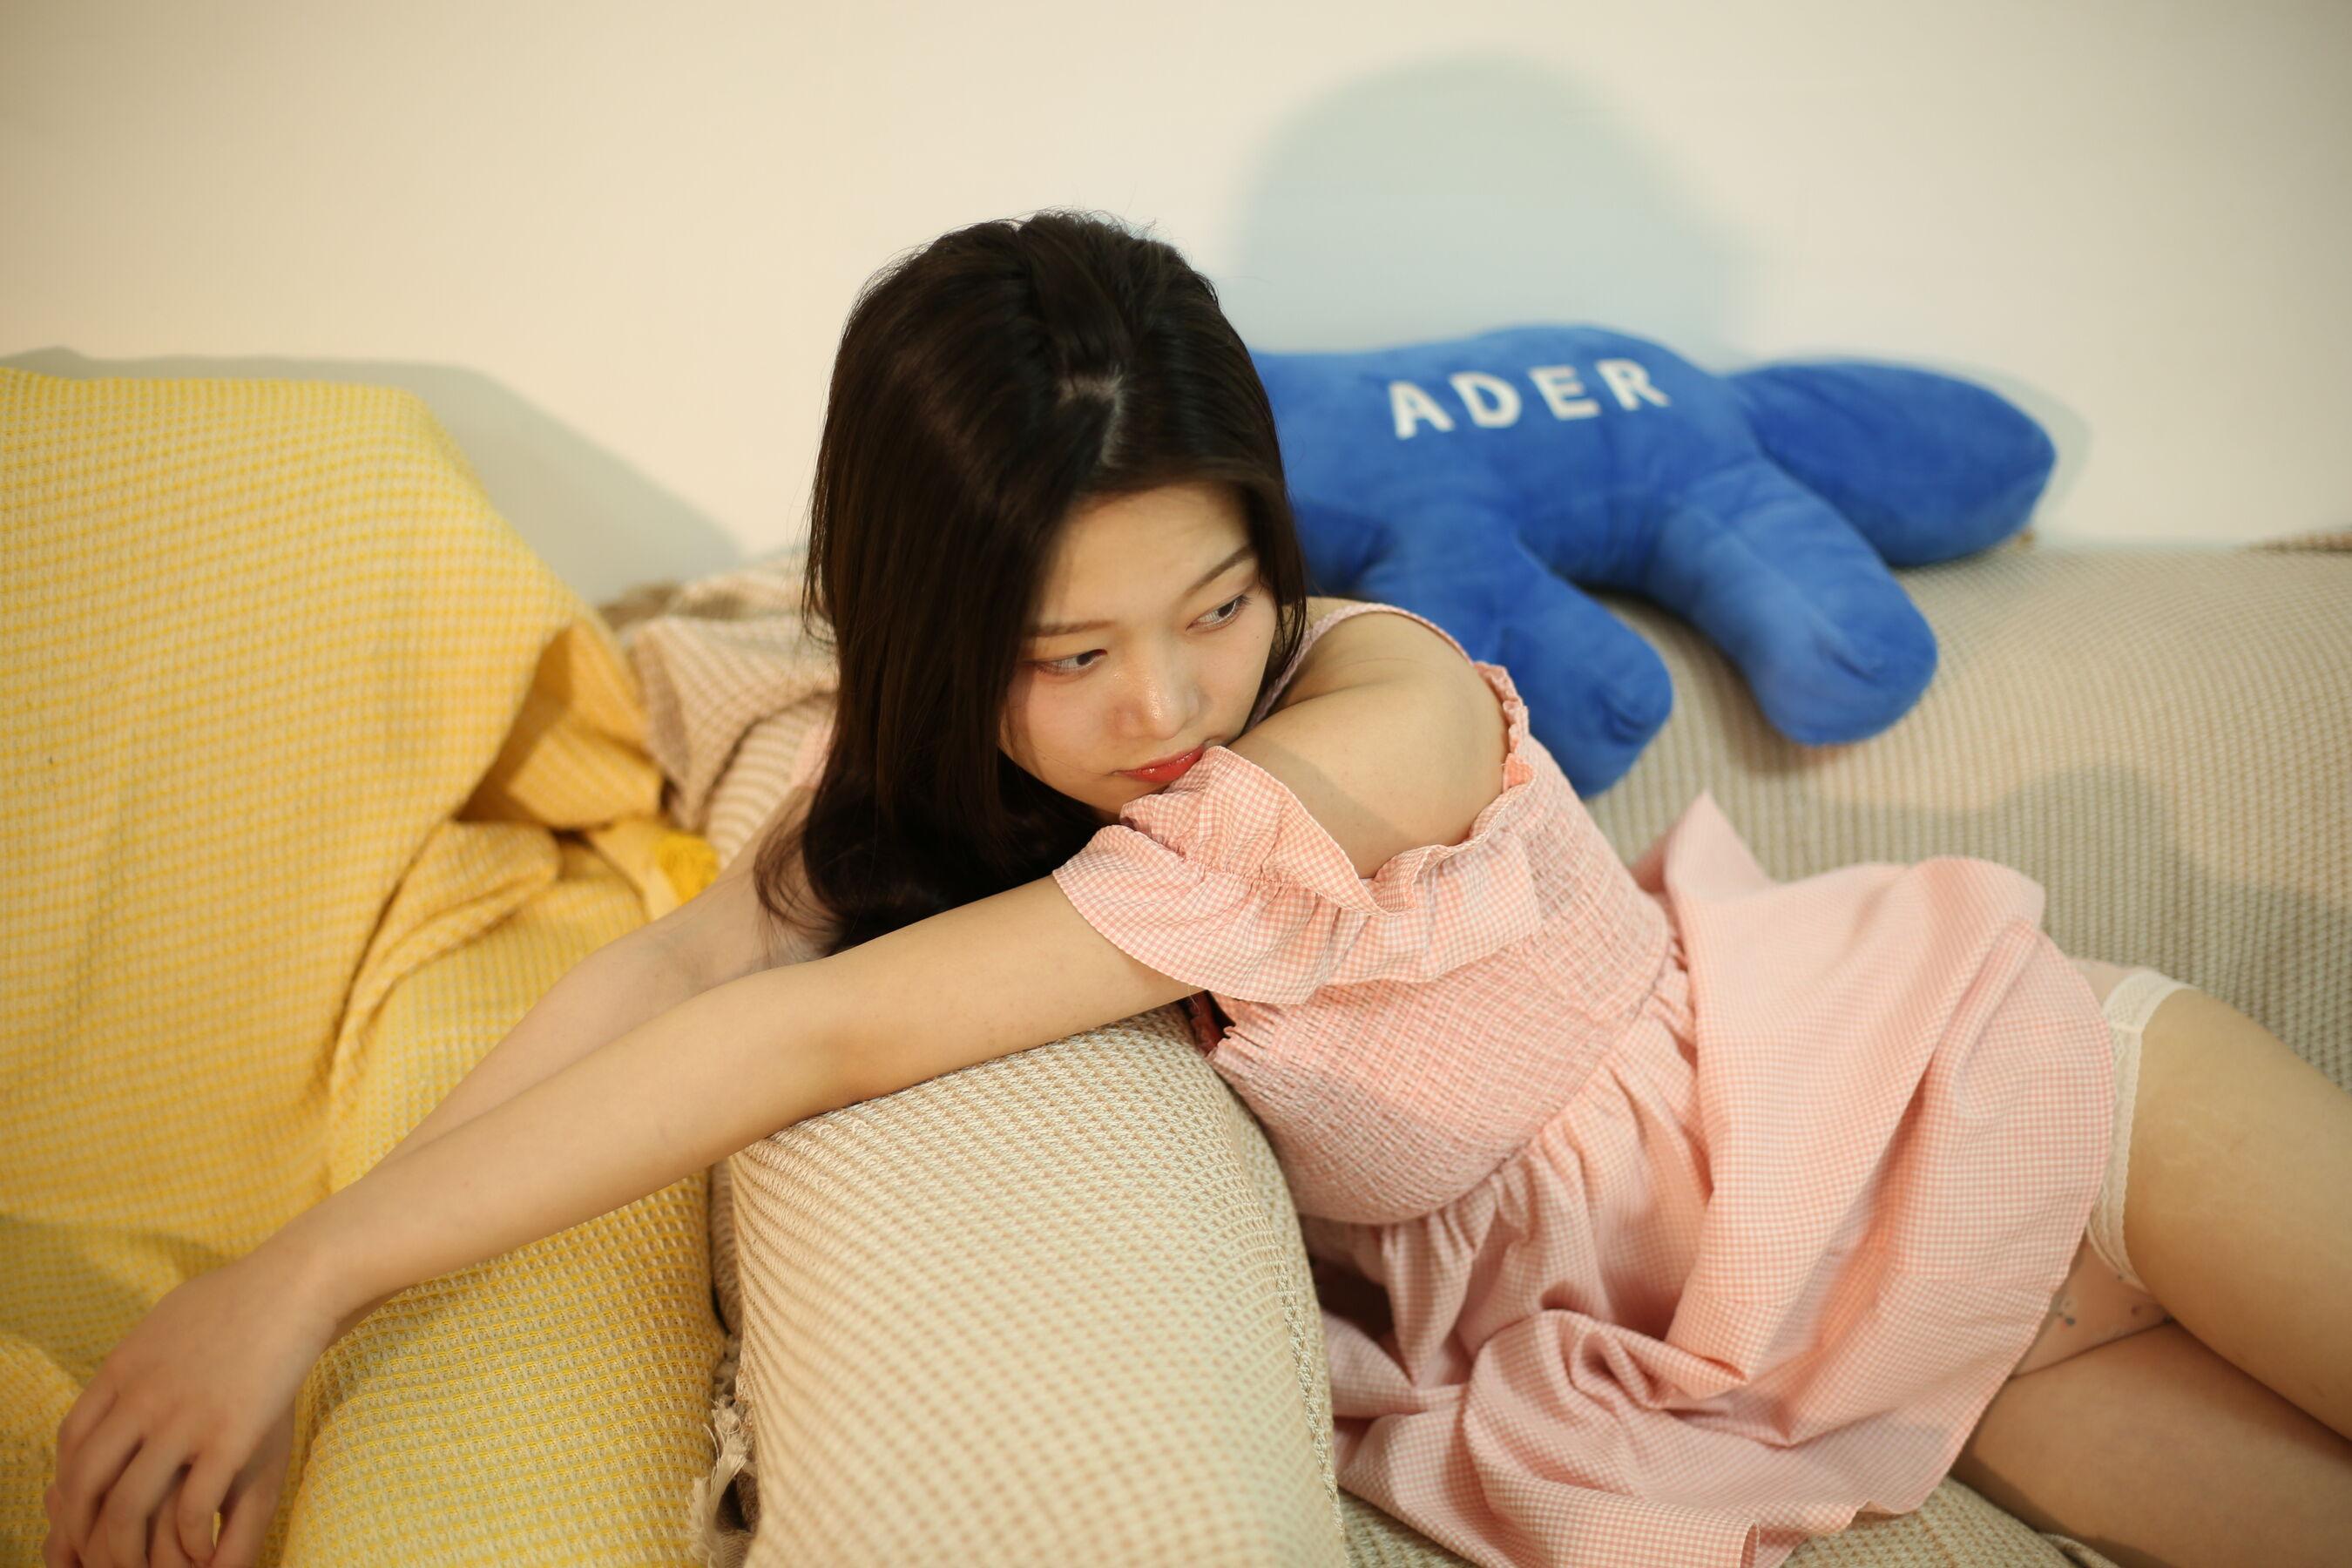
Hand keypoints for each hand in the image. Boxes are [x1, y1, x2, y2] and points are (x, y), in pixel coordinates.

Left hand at [45, 1250, 338, 1567]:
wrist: (299, 1281)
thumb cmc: (242, 1294)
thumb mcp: (167, 1320)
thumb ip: (138, 1358)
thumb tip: (120, 1386)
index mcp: (123, 1370)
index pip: (70, 1445)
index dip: (68, 1489)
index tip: (84, 1515)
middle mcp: (142, 1398)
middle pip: (85, 1484)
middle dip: (85, 1534)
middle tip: (101, 1560)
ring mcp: (184, 1419)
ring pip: (128, 1507)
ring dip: (129, 1552)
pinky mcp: (230, 1435)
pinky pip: (191, 1507)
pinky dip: (189, 1542)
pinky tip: (201, 1551)